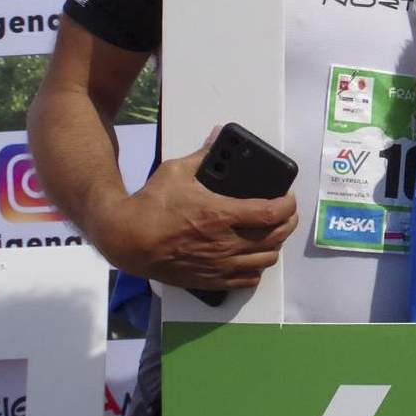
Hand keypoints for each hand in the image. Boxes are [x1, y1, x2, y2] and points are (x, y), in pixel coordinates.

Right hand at [102, 135, 297, 289]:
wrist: (126, 240)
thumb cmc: (150, 205)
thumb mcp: (175, 171)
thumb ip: (203, 155)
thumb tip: (218, 135)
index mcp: (221, 215)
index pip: (272, 214)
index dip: (288, 205)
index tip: (288, 197)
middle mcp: (225, 244)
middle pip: (276, 238)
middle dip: (288, 222)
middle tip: (285, 212)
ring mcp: (219, 265)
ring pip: (267, 260)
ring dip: (275, 245)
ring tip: (270, 232)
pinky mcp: (210, 280)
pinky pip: (248, 280)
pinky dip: (257, 268)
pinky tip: (252, 256)